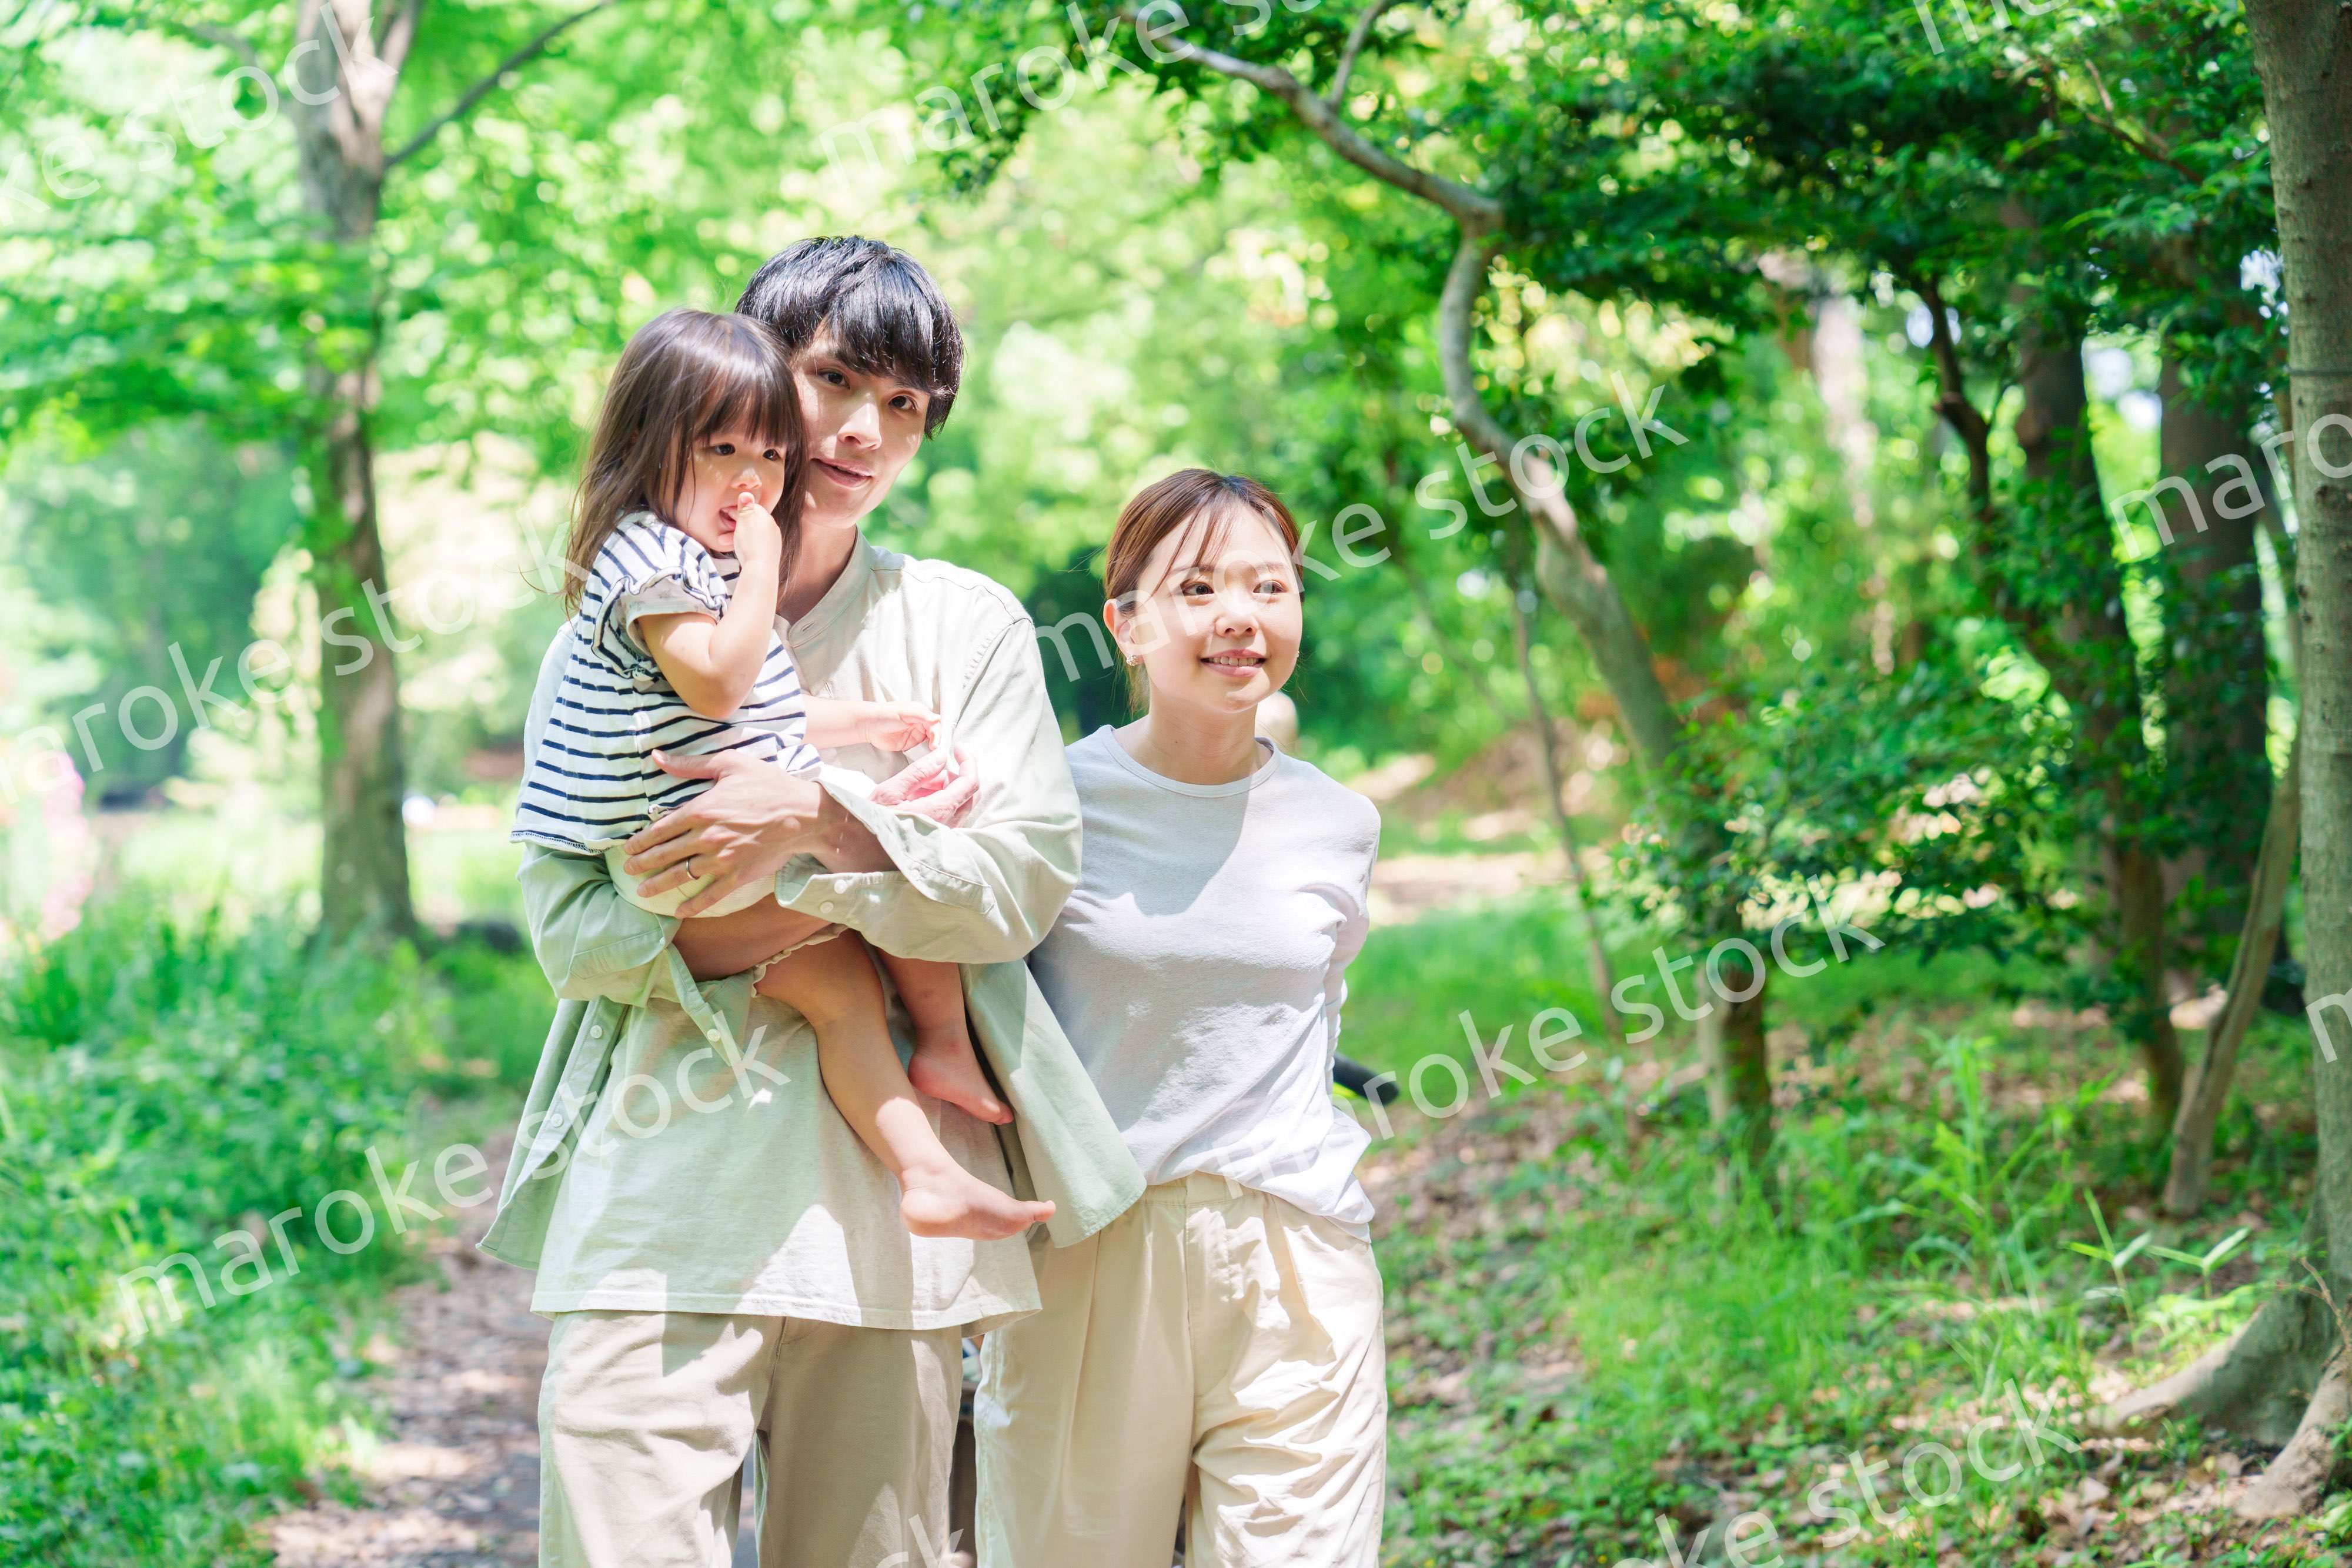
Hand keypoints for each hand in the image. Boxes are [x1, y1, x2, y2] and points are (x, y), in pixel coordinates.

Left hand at [623, 747, 831, 914]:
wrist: (803, 814)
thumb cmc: (768, 784)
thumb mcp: (729, 764)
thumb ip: (690, 764)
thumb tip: (657, 757)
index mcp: (701, 810)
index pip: (660, 829)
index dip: (641, 841)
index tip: (628, 848)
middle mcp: (706, 837)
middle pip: (665, 855)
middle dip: (643, 865)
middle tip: (628, 871)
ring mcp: (722, 859)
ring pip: (682, 876)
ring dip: (658, 885)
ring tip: (643, 892)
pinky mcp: (738, 875)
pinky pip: (711, 895)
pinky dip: (694, 904)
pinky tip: (680, 910)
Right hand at [726, 489, 781, 573]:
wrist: (761, 569)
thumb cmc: (750, 544)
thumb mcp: (743, 522)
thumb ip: (744, 508)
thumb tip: (746, 493)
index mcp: (765, 516)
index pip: (749, 507)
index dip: (736, 511)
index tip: (725, 515)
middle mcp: (772, 526)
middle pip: (751, 521)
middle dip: (736, 526)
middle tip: (723, 533)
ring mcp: (774, 539)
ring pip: (753, 533)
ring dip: (739, 536)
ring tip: (727, 543)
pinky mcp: (772, 550)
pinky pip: (758, 543)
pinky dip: (748, 544)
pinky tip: (742, 549)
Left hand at [858, 701, 937, 754]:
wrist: (869, 726)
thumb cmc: (885, 715)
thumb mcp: (905, 712)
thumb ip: (922, 715)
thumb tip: (937, 718)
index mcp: (921, 714)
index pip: (935, 724)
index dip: (937, 733)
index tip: (935, 742)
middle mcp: (920, 724)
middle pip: (935, 733)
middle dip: (936, 741)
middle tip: (934, 749)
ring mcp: (915, 734)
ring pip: (930, 742)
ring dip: (932, 748)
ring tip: (932, 754)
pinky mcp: (909, 744)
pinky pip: (920, 749)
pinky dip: (925, 753)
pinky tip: (926, 756)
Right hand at [872, 744, 977, 827]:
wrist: (863, 848)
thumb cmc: (873, 820)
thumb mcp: (891, 791)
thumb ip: (919, 771)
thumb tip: (941, 756)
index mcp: (938, 811)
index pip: (970, 783)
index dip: (968, 761)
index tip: (958, 748)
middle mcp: (948, 824)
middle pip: (968, 792)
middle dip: (952, 774)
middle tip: (928, 770)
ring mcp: (945, 832)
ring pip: (959, 802)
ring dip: (944, 787)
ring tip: (917, 786)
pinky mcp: (938, 836)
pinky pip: (950, 812)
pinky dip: (939, 799)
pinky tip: (917, 797)